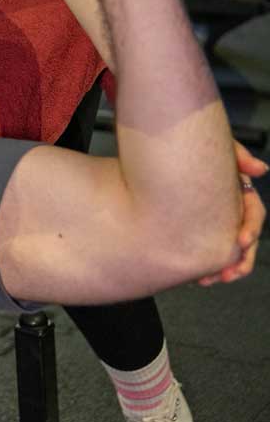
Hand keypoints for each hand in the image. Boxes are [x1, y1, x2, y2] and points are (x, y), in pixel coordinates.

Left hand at [197, 140, 266, 284]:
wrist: (162, 143)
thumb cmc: (193, 140)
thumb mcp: (216, 144)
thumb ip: (238, 155)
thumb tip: (261, 169)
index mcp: (239, 189)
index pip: (254, 212)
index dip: (251, 228)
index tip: (242, 241)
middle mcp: (231, 206)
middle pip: (245, 240)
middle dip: (240, 261)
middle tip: (228, 274)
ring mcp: (216, 218)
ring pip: (227, 250)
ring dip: (223, 268)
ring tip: (208, 281)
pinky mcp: (196, 226)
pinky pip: (206, 249)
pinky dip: (204, 264)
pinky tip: (195, 275)